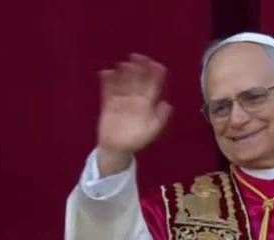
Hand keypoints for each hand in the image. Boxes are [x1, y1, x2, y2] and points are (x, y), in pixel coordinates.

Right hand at [96, 53, 172, 175]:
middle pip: (138, 79)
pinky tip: (105, 72)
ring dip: (123, 72)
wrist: (117, 148)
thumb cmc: (136, 139)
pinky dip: (106, 80)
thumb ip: (160, 117)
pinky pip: (107, 89)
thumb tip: (168, 104)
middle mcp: (135, 98)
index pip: (153, 84)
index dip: (155, 73)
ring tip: (122, 64)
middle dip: (138, 67)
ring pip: (123, 81)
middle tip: (136, 57)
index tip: (154, 63)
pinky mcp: (109, 102)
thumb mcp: (152, 130)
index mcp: (147, 103)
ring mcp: (122, 99)